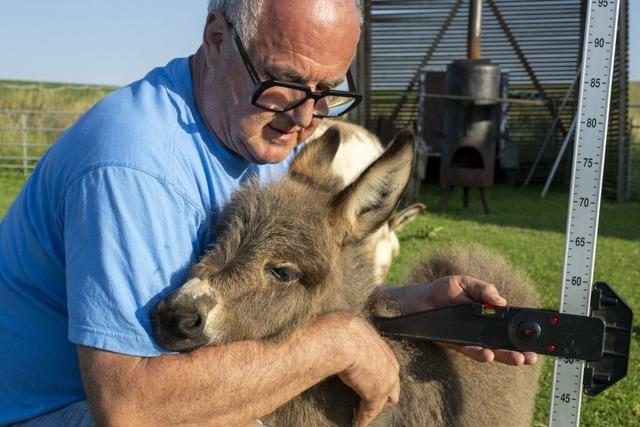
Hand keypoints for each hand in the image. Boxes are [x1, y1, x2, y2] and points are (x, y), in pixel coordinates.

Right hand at [329, 313, 399, 426]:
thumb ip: (351, 336)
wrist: (344, 337)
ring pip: (385, 400)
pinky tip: (358, 424)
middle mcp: (391, 366)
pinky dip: (363, 420)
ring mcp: (386, 382)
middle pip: (392, 386)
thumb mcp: (351, 330)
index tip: (370, 380)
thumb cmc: (343, 330)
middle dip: (385, 393)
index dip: (379, 375)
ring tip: (365, 414)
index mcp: (384, 349)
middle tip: (372, 399)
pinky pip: (370, 412)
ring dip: (375, 407)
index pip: (387, 368)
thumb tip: (336, 330)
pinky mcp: (375, 395)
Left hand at [382, 276, 537, 365]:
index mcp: (487, 311)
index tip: (538, 336)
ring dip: (505, 355)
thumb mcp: (464, 282)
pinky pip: (471, 351)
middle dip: (520, 349)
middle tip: (533, 356)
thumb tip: (501, 301)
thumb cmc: (441, 290)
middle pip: (505, 341)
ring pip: (492, 350)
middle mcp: (481, 327)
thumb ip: (483, 289)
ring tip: (518, 359)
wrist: (416, 300)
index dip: (523, 330)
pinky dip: (481, 353)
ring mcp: (470, 337)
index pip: (509, 323)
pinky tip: (490, 355)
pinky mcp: (456, 344)